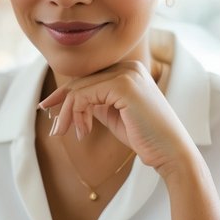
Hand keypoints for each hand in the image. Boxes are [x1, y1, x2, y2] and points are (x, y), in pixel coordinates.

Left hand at [40, 59, 190, 176]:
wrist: (170, 153)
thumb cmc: (144, 137)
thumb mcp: (114, 115)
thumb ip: (97, 103)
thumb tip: (71, 100)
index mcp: (129, 71)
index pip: (89, 79)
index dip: (66, 95)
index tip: (50, 110)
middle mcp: (129, 67)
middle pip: (82, 82)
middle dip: (61, 104)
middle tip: (53, 128)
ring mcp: (127, 74)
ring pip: (80, 89)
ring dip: (67, 114)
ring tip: (64, 134)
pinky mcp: (124, 85)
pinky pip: (85, 96)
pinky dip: (77, 115)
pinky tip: (83, 132)